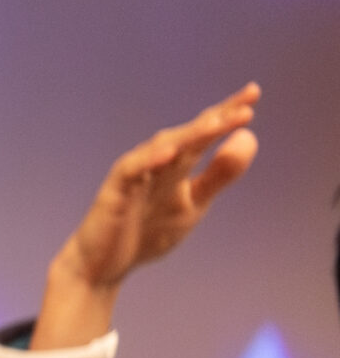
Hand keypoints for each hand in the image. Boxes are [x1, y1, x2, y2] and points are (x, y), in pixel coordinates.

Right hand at [54, 83, 258, 294]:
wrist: (104, 266)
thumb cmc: (147, 231)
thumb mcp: (194, 203)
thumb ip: (220, 174)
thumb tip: (249, 136)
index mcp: (177, 163)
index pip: (205, 132)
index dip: (228, 113)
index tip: (254, 92)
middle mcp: (156, 161)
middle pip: (188, 134)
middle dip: (216, 118)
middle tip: (246, 101)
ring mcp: (135, 175)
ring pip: (162, 147)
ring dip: (189, 135)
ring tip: (216, 123)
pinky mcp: (114, 191)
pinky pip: (132, 171)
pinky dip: (149, 160)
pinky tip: (169, 153)